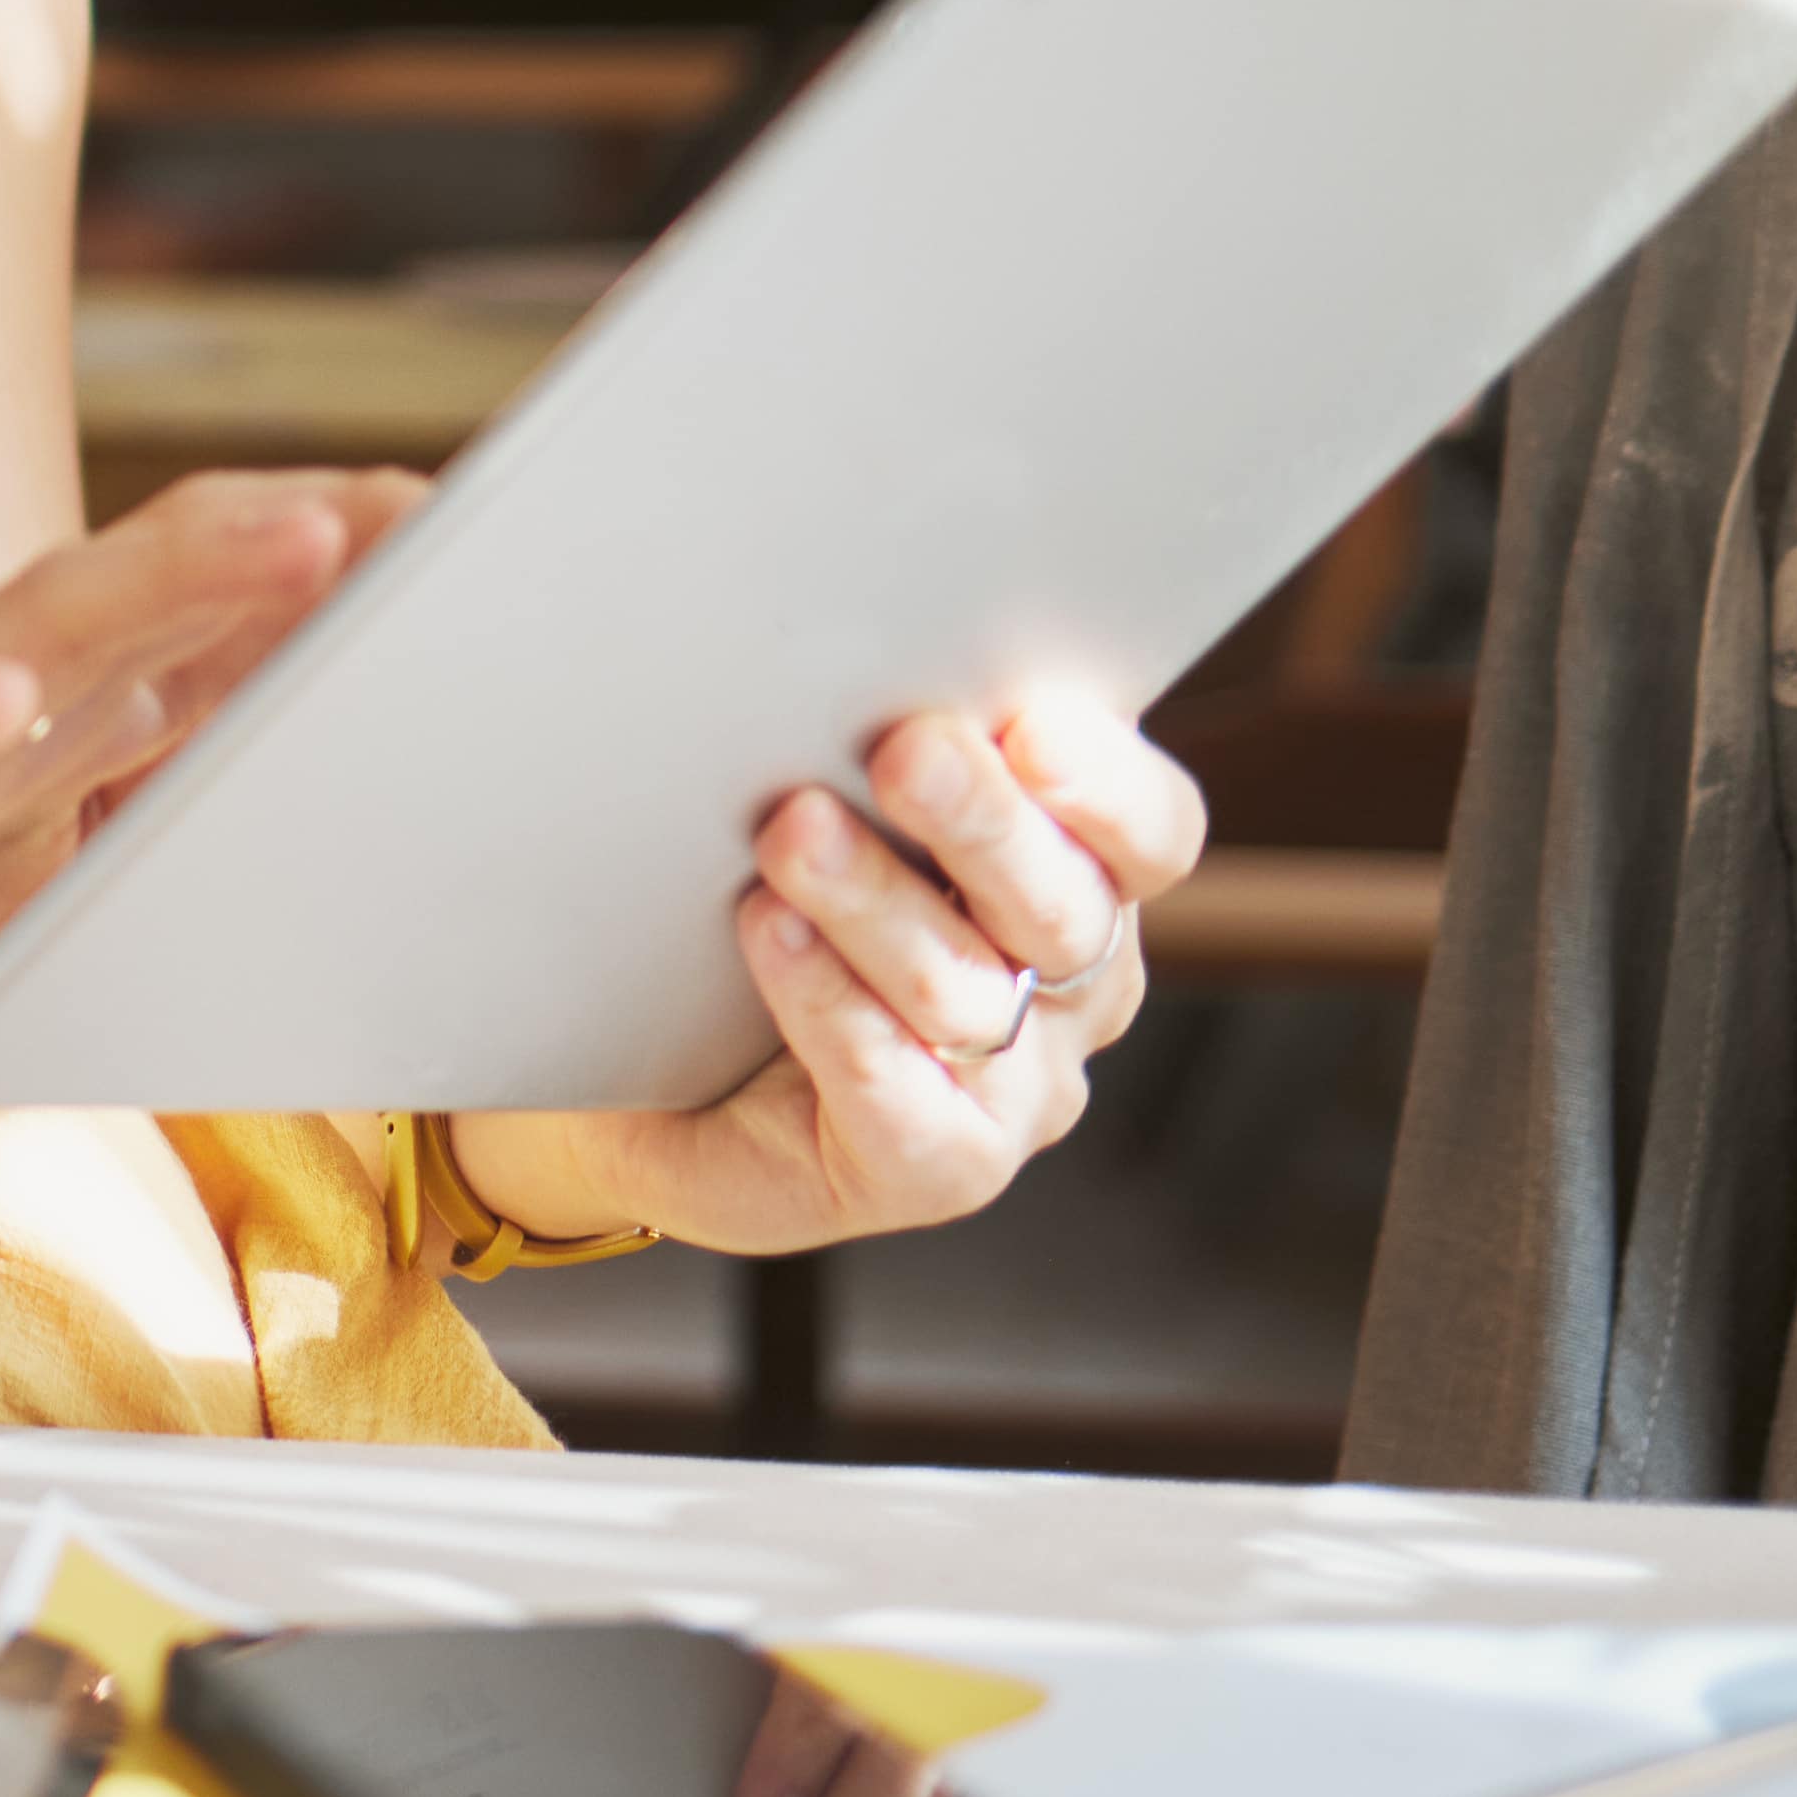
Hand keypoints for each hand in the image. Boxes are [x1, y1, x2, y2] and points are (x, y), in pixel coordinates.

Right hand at [0, 466, 428, 1065]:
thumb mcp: (8, 864)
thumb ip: (123, 800)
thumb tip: (273, 757)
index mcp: (40, 702)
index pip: (205, 599)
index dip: (335, 557)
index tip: (467, 526)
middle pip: (159, 577)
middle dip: (305, 537)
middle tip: (445, 499)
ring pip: (46, 635)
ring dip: (178, 582)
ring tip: (300, 545)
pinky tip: (0, 699)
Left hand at [441, 699, 1202, 1259]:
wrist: (646, 1062)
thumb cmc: (751, 895)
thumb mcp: (829, 792)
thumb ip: (884, 733)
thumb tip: (860, 629)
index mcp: (1082, 872)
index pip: (1150, 828)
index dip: (1104, 781)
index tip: (1030, 722)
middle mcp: (1074, 986)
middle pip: (1065, 903)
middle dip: (982, 822)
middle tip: (901, 748)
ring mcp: (1017, 1090)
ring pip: (971, 994)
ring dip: (876, 906)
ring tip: (789, 835)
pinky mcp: (935, 1167)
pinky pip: (907, 1103)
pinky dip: (835, 1016)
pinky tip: (771, 939)